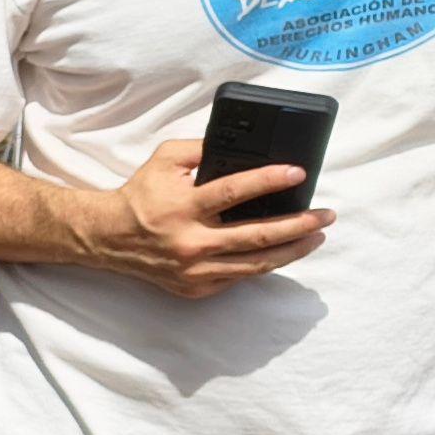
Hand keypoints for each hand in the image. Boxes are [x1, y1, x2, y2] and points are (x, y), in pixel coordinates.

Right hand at [68, 134, 329, 296]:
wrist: (108, 239)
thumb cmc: (140, 196)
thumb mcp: (164, 160)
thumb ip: (201, 149)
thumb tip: (241, 146)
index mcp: (183, 207)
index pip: (234, 192)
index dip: (269, 181)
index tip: (298, 174)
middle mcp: (191, 242)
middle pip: (257, 236)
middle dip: (299, 225)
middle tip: (325, 215)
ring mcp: (194, 270)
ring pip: (256, 264)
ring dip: (294, 250)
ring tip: (317, 236)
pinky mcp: (196, 288)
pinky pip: (240, 276)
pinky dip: (266, 264)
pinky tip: (284, 252)